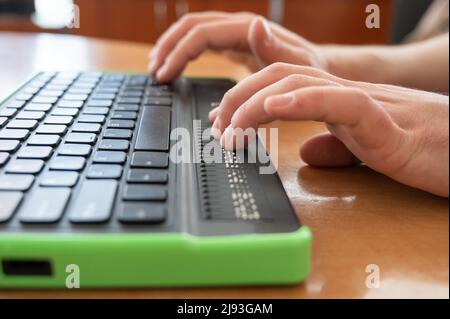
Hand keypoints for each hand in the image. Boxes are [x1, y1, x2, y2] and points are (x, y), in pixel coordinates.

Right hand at [148, 11, 327, 81]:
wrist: (312, 66)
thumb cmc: (305, 67)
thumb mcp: (294, 61)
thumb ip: (274, 47)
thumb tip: (255, 24)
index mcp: (246, 30)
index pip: (201, 34)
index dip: (179, 53)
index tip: (165, 75)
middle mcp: (237, 26)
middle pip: (190, 26)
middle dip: (168, 47)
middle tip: (154, 71)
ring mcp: (233, 33)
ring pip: (192, 31)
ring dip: (171, 46)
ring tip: (156, 67)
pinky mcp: (233, 44)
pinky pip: (201, 42)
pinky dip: (184, 52)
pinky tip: (175, 66)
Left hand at [212, 62, 448, 196]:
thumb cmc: (417, 147)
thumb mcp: (362, 148)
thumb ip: (333, 146)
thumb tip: (304, 153)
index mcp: (334, 100)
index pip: (280, 86)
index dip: (244, 99)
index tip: (219, 121)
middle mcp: (342, 93)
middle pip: (279, 77)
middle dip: (238, 99)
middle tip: (215, 127)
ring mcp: (362, 102)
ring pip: (300, 83)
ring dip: (256, 103)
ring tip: (231, 126)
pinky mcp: (383, 121)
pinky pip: (339, 102)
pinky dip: (303, 102)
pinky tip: (274, 109)